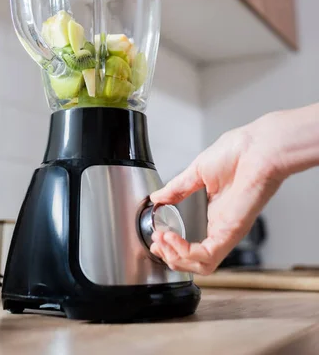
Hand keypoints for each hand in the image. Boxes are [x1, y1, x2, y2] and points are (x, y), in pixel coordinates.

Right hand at [149, 112, 291, 274]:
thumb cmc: (238, 152)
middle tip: (156, 242)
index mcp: (216, 213)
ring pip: (201, 266)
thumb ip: (177, 189)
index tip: (157, 235)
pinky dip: (185, 252)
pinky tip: (172, 238)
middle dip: (171, 256)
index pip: (194, 243)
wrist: (256, 148)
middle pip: (195, 261)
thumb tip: (158, 197)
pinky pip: (207, 257)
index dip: (173, 245)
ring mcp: (227, 232)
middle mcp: (222, 226)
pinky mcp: (231, 233)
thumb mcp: (197, 172)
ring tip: (162, 241)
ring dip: (176, 258)